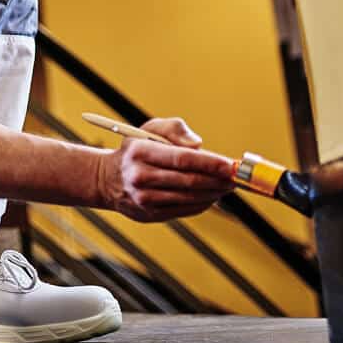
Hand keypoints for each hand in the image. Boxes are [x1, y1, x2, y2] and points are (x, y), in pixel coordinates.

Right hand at [95, 117, 234, 221]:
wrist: (107, 179)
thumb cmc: (135, 151)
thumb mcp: (149, 129)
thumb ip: (175, 128)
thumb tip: (198, 145)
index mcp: (140, 152)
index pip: (182, 159)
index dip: (210, 163)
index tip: (231, 165)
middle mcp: (140, 177)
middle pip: (190, 181)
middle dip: (218, 179)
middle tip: (236, 177)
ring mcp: (144, 198)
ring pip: (190, 197)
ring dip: (215, 192)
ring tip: (227, 185)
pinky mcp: (151, 214)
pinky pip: (186, 210)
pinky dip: (204, 203)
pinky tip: (212, 195)